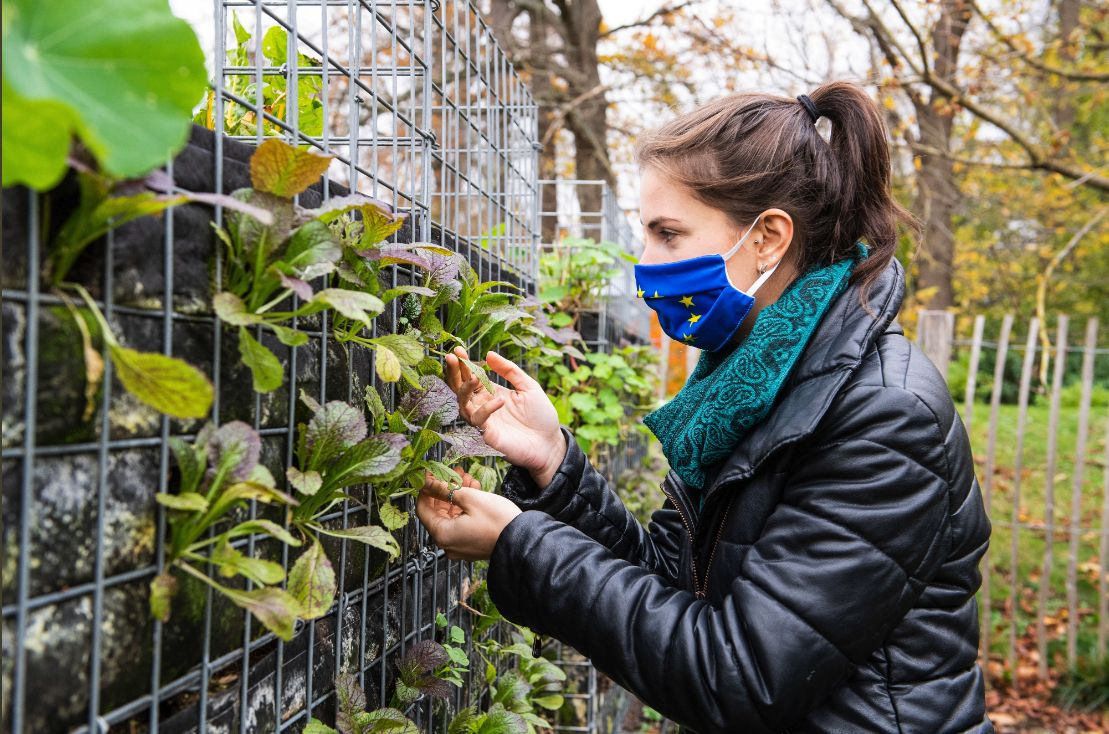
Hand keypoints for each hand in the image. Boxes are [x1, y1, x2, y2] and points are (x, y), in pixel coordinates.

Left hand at [415, 465, 521, 560]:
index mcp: (442, 534)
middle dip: (445, 489)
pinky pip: (461, 523)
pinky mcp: (470, 545)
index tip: (431, 475)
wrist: (522, 541)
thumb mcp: (470, 498)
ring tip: (468, 479)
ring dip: (457, 496)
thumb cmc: (499, 522)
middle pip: (438, 511)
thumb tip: (428, 483)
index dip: (425, 489)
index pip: (422, 508)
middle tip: (453, 473)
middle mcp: (447, 544)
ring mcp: (459, 546)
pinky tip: (474, 492)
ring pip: (451, 515)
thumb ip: (445, 490)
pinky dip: (465, 507)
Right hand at [445, 346, 566, 485]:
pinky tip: (500, 400)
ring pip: (463, 404)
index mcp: (491, 393)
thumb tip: (489, 354)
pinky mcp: (487, 435)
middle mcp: (483, 406)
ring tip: (474, 377)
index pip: (472, 376)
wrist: (550, 443)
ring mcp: (484, 421)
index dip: (464, 363)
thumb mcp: (528, 387)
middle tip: (452, 357)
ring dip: (465, 389)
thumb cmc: (540, 417)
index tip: (458, 348)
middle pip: (461, 388)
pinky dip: (487, 409)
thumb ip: (510, 370)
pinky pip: (479, 420)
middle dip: (455, 372)